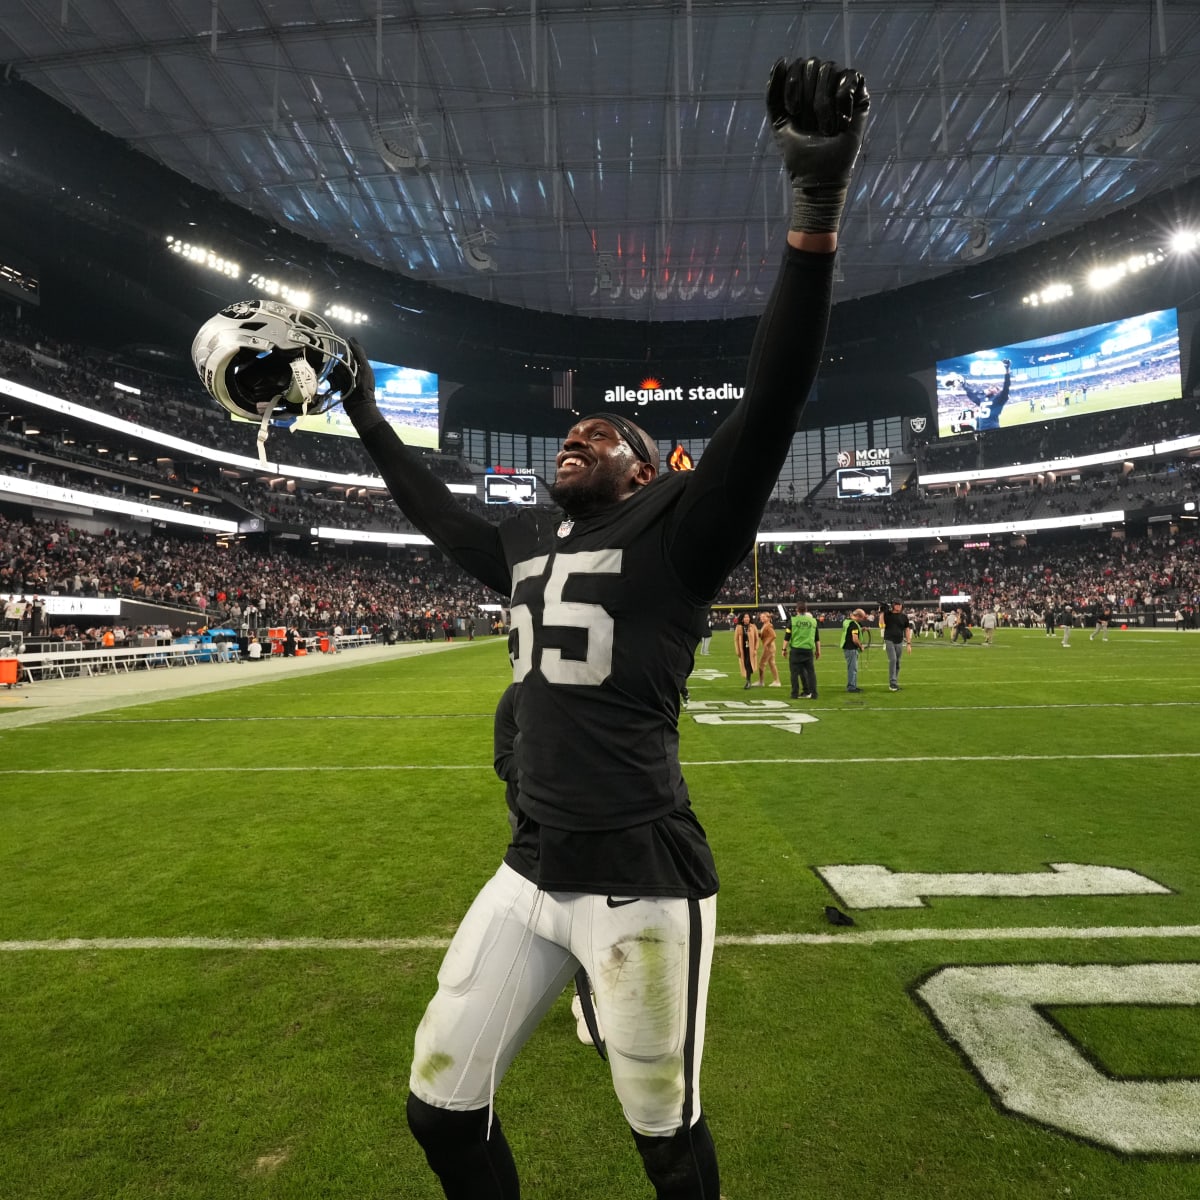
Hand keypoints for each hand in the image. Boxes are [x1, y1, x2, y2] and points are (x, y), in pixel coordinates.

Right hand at [338, 338, 385, 432]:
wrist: (359, 405)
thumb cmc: (365, 386)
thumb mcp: (365, 368)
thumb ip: (359, 353)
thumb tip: (351, 338)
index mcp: (359, 364)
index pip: (349, 353)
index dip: (347, 356)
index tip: (348, 361)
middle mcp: (351, 369)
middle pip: (341, 361)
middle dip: (344, 368)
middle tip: (350, 377)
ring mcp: (344, 376)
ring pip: (335, 369)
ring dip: (340, 376)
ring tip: (346, 384)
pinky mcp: (337, 383)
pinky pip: (331, 377)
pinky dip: (334, 381)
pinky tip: (338, 386)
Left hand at [766, 57, 868, 232]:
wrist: (818, 175)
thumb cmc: (798, 153)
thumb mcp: (778, 121)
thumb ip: (773, 92)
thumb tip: (781, 59)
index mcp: (804, 89)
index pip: (798, 65)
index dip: (793, 86)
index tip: (794, 112)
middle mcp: (823, 85)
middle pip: (814, 64)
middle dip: (809, 97)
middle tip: (811, 123)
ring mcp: (842, 90)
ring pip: (831, 69)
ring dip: (824, 103)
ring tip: (826, 127)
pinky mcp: (860, 98)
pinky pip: (851, 76)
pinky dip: (842, 98)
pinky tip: (841, 120)